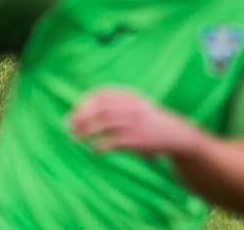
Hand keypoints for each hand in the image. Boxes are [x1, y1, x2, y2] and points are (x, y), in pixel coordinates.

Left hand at [70, 87, 194, 156]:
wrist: (173, 134)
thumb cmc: (147, 121)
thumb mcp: (134, 105)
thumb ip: (113, 103)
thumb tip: (81, 109)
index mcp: (130, 96)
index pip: (102, 94)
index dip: (85, 102)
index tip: (74, 112)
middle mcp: (132, 107)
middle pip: (100, 108)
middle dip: (82, 117)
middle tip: (69, 127)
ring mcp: (135, 123)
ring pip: (104, 123)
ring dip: (86, 131)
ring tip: (76, 138)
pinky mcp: (137, 140)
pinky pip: (113, 142)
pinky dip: (100, 145)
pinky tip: (94, 149)